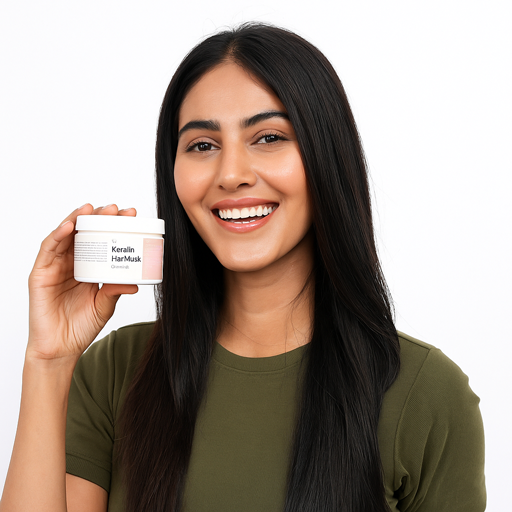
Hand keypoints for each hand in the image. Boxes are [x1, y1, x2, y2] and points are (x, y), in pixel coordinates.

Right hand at [26, 204, 138, 363]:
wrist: (60, 349)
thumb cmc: (80, 327)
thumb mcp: (104, 305)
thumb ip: (116, 290)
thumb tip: (135, 282)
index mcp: (87, 268)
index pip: (100, 240)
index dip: (113, 226)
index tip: (131, 216)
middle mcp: (70, 263)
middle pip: (83, 233)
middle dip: (98, 218)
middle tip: (116, 209)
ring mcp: (54, 267)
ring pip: (65, 236)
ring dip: (77, 219)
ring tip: (93, 209)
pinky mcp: (40, 274)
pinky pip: (48, 250)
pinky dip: (58, 235)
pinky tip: (70, 226)